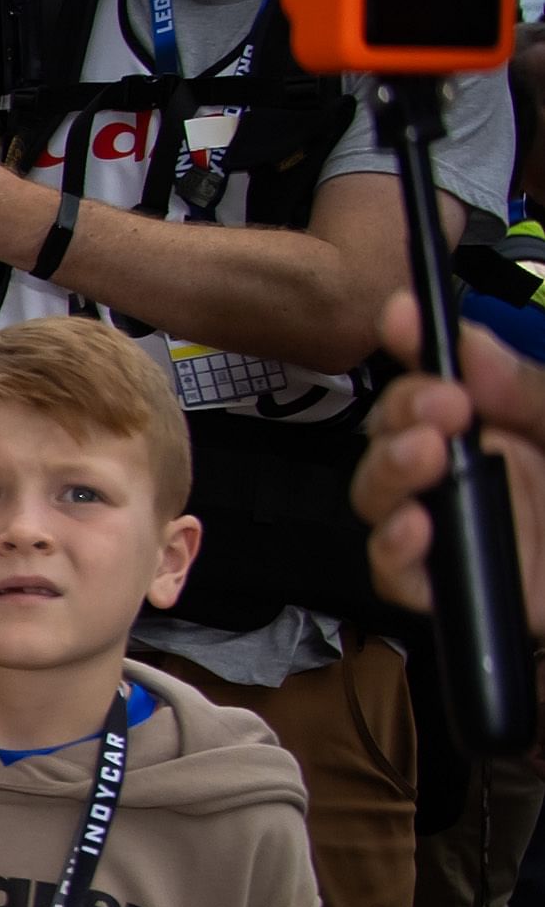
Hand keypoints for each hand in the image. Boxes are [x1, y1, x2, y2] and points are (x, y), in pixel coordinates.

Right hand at [354, 295, 542, 613]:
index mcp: (505, 427)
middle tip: (444, 408)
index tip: (402, 315)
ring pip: (377, 495)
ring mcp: (453, 530)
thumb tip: (472, 348)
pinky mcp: (448, 591)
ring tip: (423, 458)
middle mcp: (469, 472)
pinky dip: (392, 548)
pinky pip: (394, 571)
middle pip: (392, 432)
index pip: (443, 377)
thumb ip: (529, 395)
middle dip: (400, 412)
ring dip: (387, 471)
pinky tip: (414, 528)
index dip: (415, 344)